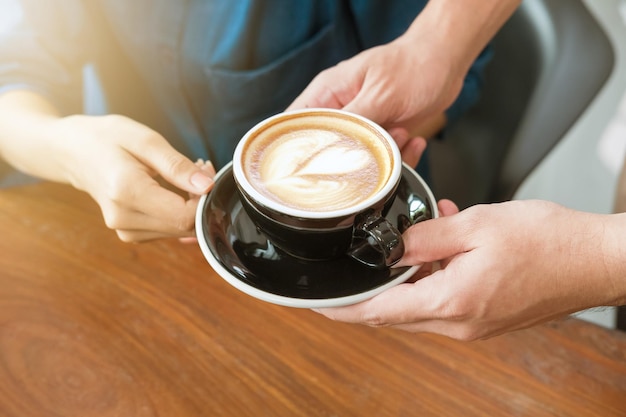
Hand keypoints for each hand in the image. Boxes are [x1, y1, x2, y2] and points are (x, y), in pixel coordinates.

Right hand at [53, 114, 214, 241]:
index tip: (204, 170)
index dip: (204, 197)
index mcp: (126, 191)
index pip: (184, 215)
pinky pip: (168, 229)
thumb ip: (177, 166)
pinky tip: (174, 189)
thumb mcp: (145, 140)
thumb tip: (207, 187)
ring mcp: (124, 230)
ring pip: (179, 230)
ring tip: (185, 173)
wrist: (71, 152)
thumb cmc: (106, 139)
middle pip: (184, 225)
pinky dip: (178, 212)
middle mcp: (123, 218)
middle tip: (199, 167)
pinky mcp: (129, 234)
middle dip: (200, 199)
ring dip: (191, 205)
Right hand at [288, 35, 460, 166]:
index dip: (295, 147)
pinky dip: (399, 156)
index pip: (296, 123)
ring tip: (398, 134)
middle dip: (349, 157)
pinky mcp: (381, 136)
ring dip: (381, 156)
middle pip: (326, 148)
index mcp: (329, 93)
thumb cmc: (413, 65)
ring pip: (357, 158)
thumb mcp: (380, 94)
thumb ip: (354, 122)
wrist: (446, 62)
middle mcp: (341, 110)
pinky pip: (382, 159)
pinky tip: (411, 141)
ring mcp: (361, 125)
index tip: (305, 167)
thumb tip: (332, 147)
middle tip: (371, 150)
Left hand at [316, 200, 625, 339]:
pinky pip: (444, 299)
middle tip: (357, 263)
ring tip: (419, 234)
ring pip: (419, 303)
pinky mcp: (486, 317)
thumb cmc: (549, 242)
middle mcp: (459, 323)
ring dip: (409, 273)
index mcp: (451, 302)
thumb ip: (424, 238)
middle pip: (395, 311)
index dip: (343, 308)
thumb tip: (392, 247)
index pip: (378, 312)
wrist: (598, 260)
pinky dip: (434, 275)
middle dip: (372, 287)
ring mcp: (474, 325)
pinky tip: (445, 242)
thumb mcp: (475, 226)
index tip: (318, 304)